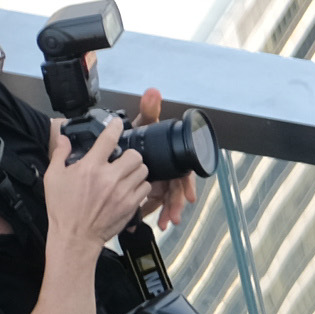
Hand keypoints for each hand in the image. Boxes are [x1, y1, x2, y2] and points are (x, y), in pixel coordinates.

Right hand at [41, 113, 152, 258]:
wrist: (75, 236)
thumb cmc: (62, 208)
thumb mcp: (53, 178)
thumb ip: (60, 154)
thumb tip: (63, 138)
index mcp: (90, 167)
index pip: (108, 139)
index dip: (115, 127)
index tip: (118, 123)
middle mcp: (109, 177)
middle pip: (134, 154)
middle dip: (129, 154)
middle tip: (122, 160)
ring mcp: (122, 192)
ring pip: (143, 170)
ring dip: (136, 170)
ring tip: (127, 174)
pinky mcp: (131, 205)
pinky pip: (145, 188)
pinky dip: (140, 186)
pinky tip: (130, 188)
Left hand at [133, 87, 199, 231]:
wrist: (125, 153)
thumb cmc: (140, 137)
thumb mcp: (144, 124)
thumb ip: (149, 109)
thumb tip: (153, 92)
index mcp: (169, 158)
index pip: (183, 173)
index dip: (187, 185)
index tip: (189, 196)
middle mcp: (168, 172)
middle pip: (177, 191)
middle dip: (177, 204)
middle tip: (175, 214)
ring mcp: (160, 184)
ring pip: (168, 200)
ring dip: (169, 211)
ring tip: (168, 221)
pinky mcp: (150, 193)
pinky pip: (155, 205)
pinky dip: (157, 213)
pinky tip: (157, 221)